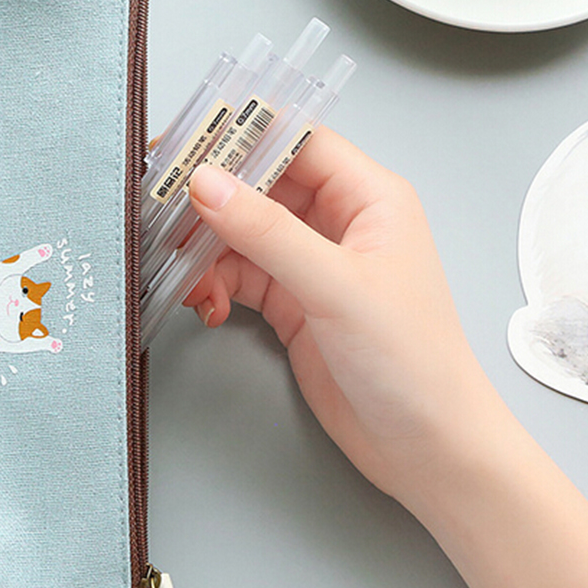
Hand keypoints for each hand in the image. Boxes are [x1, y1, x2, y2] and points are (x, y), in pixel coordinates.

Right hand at [187, 128, 587, 587]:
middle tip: (162, 209)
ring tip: (182, 271)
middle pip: (261, 186)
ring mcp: (313, 263)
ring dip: (207, 249)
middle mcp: (340, 221)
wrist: (425, 448)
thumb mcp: (335, 287)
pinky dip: (215, 284)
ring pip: (243, 233)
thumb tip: (205, 182)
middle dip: (212, 199)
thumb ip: (267, 232)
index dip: (242, 139)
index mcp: (369, 197)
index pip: (297, 142)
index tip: (186, 145)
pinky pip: (239, 275)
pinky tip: (205, 304)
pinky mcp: (293, 303)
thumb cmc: (410, 361)